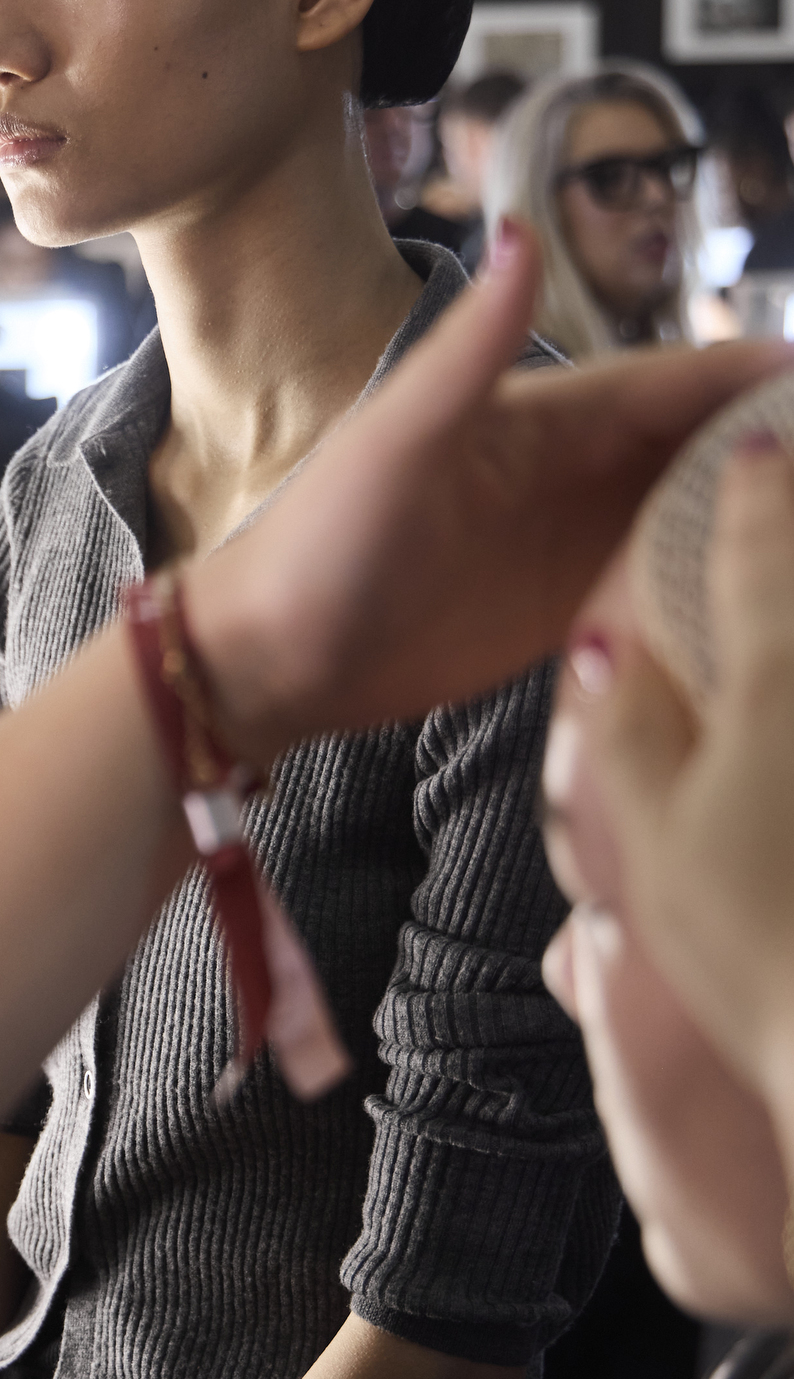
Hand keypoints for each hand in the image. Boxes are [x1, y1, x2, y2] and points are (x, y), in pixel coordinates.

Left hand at [187, 222, 790, 766]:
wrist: (266, 658)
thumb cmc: (317, 540)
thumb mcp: (396, 438)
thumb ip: (473, 347)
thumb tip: (524, 232)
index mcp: (546, 418)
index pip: (678, 383)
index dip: (757, 375)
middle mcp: (575, 475)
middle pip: (706, 447)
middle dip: (779, 446)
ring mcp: (576, 547)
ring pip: (698, 519)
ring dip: (758, 517)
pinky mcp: (569, 619)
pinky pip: (666, 596)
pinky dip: (719, 591)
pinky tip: (771, 601)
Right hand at [586, 444, 793, 1105]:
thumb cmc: (754, 941)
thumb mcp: (653, 836)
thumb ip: (624, 729)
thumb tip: (603, 642)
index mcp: (770, 684)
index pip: (759, 551)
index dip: (755, 485)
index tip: (759, 436)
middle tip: (787, 457)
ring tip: (779, 580)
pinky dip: (787, 678)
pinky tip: (774, 683)